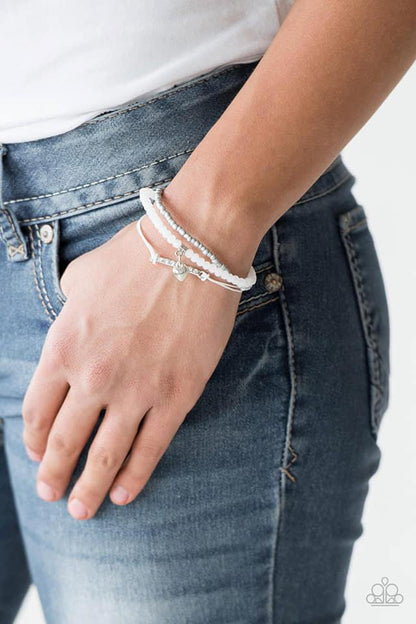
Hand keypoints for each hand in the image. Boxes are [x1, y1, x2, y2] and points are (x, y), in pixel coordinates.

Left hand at [21, 211, 242, 519]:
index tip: (36, 455)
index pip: (37, 411)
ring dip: (90, 489)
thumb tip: (69, 319)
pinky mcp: (177, 396)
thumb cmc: (135, 256)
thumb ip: (66, 308)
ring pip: (104, 455)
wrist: (192, 249)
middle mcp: (92, 377)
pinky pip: (150, 448)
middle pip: (65, 442)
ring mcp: (136, 391)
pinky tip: (125, 494)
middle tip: (51, 495)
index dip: (34, 440)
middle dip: (54, 475)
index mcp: (63, 347)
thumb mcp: (80, 277)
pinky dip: (134, 476)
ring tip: (82, 510)